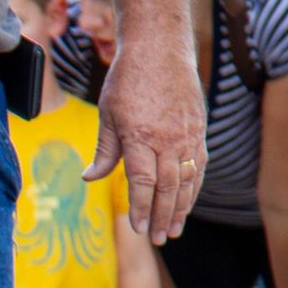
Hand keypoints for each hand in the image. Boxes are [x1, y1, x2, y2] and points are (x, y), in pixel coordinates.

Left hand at [88, 34, 205, 244]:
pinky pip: (199, 165)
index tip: (138, 228)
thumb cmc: (128, 80)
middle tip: (157, 239)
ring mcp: (187, 134)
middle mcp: (168, 138)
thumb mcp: (107, 114)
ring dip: (181, 208)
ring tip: (173, 230)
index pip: (142, 182)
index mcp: (140, 136)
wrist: (160, 48)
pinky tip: (187, 202)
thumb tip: (89, 177)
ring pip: (187, 179)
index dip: (140, 208)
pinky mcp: (199, 128)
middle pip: (167, 187)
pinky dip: (194, 187)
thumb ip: (104, 150)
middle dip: (161, 217)